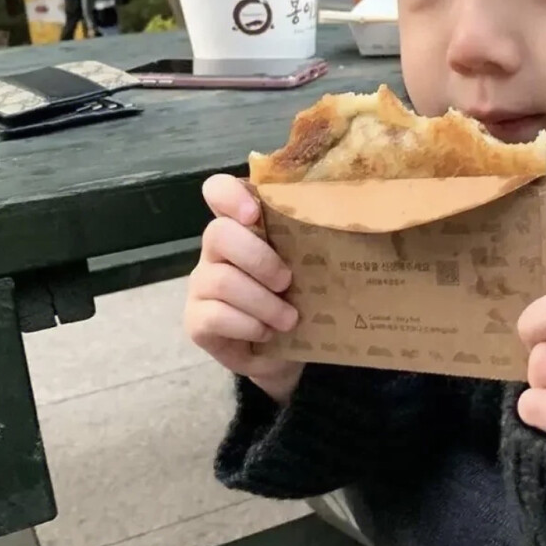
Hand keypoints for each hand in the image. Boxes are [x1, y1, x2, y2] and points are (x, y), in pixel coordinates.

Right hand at [185, 175, 302, 405]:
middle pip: (218, 234)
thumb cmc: (299, 300)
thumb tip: (348, 219)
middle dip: (259, 259)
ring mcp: (201, 285)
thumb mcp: (309, 267)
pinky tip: (266, 333)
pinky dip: (249, 326)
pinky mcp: (196, 320)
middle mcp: (216, 251)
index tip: (255, 213)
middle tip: (287, 281)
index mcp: (243, 228)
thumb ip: (312, 241)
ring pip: (222, 280)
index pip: (218, 191)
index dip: (230, 195)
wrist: (284, 354)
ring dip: (263, 302)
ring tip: (288, 319)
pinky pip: (216, 316)